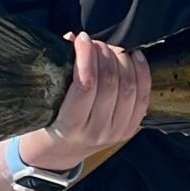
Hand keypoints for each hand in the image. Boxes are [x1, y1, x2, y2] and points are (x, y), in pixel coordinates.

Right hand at [23, 32, 151, 170]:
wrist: (61, 152)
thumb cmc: (50, 122)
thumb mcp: (46, 100)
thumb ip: (59, 69)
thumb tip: (74, 38)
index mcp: (71, 125)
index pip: (86, 84)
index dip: (86, 56)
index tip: (82, 39)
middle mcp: (96, 130)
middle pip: (110, 82)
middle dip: (104, 54)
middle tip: (96, 43)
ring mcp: (116, 131)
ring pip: (128, 87)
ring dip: (122, 60)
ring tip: (111, 49)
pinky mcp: (131, 129)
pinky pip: (144, 96)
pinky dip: (142, 73)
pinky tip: (135, 57)